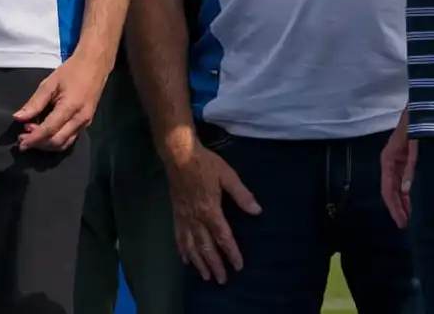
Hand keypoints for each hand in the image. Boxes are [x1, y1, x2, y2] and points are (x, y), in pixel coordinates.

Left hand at [12, 51, 110, 151]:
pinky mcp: (87, 123)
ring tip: (32, 137)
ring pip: (65, 143)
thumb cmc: (71, 71)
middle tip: (23, 140)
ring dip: (47, 145)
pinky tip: (45, 134)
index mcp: (70, 107)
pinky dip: (56, 140)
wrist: (94, 65)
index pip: (49, 130)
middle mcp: (80, 119)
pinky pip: (71, 138)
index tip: (20, 143)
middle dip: (39, 144)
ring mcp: (85, 123)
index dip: (34, 139)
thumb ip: (35, 102)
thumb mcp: (50, 83)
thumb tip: (18, 118)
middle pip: (57, 141)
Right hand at [165, 137, 260, 283]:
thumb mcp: (227, 175)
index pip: (223, 236)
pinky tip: (185, 259)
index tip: (238, 266)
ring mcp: (184, 216)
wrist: (178, 154)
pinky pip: (178, 236)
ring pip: (191, 245)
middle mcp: (196, 218)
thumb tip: (257, 211)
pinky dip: (182, 249)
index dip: (231, 252)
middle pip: (205, 246)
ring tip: (205, 276)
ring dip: (198, 262)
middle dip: (214, 264)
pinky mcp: (176, 213)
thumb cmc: (205, 163)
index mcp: (210, 210)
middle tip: (221, 280)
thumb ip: (242, 194)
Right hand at [380, 109, 415, 228]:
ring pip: (399, 186)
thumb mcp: (414, 144)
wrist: (424, 105)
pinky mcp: (408, 158)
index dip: (394, 207)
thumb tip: (407, 190)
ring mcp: (399, 160)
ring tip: (412, 218)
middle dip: (399, 207)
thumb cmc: (417, 122)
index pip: (388, 189)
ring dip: (405, 201)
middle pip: (392, 190)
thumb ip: (411, 165)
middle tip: (408, 226)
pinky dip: (411, 192)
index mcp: (388, 159)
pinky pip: (406, 179)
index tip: (402, 223)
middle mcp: (391, 162)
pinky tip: (417, 200)